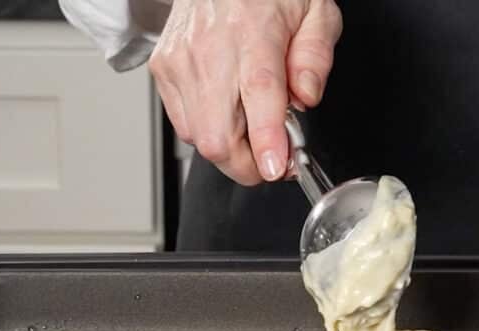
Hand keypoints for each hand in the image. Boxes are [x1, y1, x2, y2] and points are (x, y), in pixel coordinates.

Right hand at [149, 0, 341, 184]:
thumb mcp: (315, 11)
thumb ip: (316, 57)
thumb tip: (306, 98)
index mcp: (253, 32)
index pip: (258, 94)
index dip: (267, 140)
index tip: (275, 167)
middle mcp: (210, 49)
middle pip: (217, 135)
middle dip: (249, 164)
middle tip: (275, 155)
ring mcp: (180, 62)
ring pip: (199, 138)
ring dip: (231, 149)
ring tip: (254, 127)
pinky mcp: (163, 70)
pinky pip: (185, 125)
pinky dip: (210, 131)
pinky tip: (229, 112)